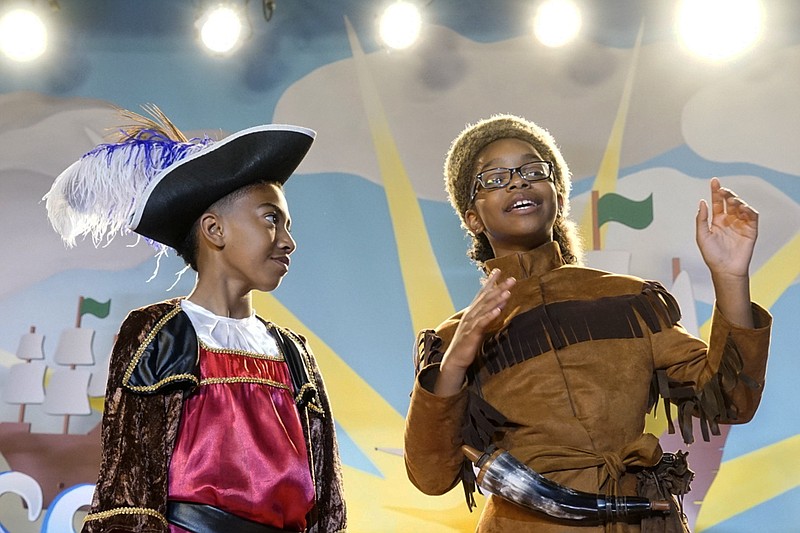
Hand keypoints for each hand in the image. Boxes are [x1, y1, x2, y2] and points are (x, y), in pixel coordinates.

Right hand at [434, 269, 514, 395]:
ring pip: (485, 308)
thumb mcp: (479, 327)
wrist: (454, 359)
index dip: (490, 281)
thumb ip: (489, 315)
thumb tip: (501, 304)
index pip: (482, 293)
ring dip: (497, 299)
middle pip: (486, 298)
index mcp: (472, 312)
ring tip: (507, 291)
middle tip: (511, 278)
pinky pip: (482, 323)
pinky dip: (490, 315)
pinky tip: (498, 309)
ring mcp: (470, 323)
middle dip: (499, 287)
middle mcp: (471, 314)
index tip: (498, 270)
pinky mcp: (472, 334)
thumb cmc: (467, 343)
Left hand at [696, 177, 757, 278]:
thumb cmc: (712, 255)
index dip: (715, 191)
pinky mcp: (751, 230)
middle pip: (729, 202)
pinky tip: (742, 208)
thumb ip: (701, 219)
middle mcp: (729, 220)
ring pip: (741, 207)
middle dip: (726, 194)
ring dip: (737, 201)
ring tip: (731, 201)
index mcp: (717, 221)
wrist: (725, 270)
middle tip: (722, 190)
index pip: (717, 203)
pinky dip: (748, 210)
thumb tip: (702, 202)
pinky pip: (752, 217)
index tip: (714, 181)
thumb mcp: (702, 236)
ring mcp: (740, 224)